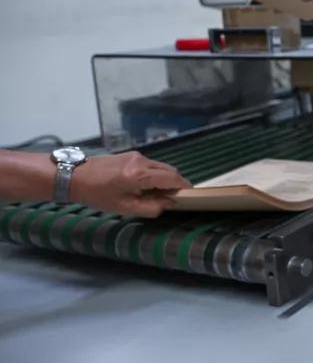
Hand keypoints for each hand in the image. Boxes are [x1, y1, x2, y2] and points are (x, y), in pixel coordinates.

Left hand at [70, 152, 190, 217]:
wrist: (73, 176)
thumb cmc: (98, 195)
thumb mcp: (125, 207)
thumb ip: (152, 207)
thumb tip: (170, 203)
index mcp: (141, 174)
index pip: (173, 178)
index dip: (184, 188)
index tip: (190, 197)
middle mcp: (142, 161)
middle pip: (170, 170)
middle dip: (174, 184)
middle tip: (168, 199)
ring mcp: (137, 155)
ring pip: (161, 167)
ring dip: (163, 179)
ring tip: (152, 193)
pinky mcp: (131, 154)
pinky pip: (151, 165)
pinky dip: (154, 174)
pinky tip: (142, 185)